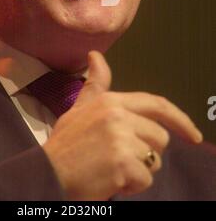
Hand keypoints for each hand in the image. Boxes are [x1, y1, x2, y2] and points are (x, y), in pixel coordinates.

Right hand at [43, 51, 202, 200]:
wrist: (46, 173)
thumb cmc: (65, 143)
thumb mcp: (79, 108)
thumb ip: (95, 84)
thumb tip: (95, 55)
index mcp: (111, 101)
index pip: (156, 105)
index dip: (180, 120)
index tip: (194, 135)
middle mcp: (119, 115)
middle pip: (159, 138)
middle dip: (145, 152)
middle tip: (118, 158)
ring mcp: (122, 139)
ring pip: (154, 160)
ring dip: (138, 170)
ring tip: (111, 168)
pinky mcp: (123, 163)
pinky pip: (144, 180)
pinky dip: (131, 186)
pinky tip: (110, 181)